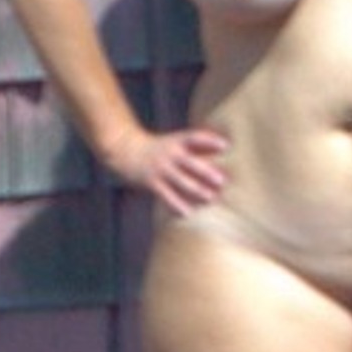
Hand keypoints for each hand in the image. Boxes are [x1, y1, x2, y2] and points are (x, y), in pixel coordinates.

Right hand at [102, 123, 228, 214]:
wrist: (126, 151)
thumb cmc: (158, 148)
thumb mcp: (174, 141)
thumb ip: (195, 147)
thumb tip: (224, 149)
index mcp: (176, 141)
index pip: (195, 138)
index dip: (210, 140)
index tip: (225, 145)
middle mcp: (169, 154)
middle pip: (190, 162)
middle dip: (206, 171)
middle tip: (222, 180)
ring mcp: (160, 168)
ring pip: (180, 180)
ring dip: (196, 189)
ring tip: (210, 197)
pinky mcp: (152, 182)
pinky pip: (166, 195)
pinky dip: (177, 204)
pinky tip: (188, 213)